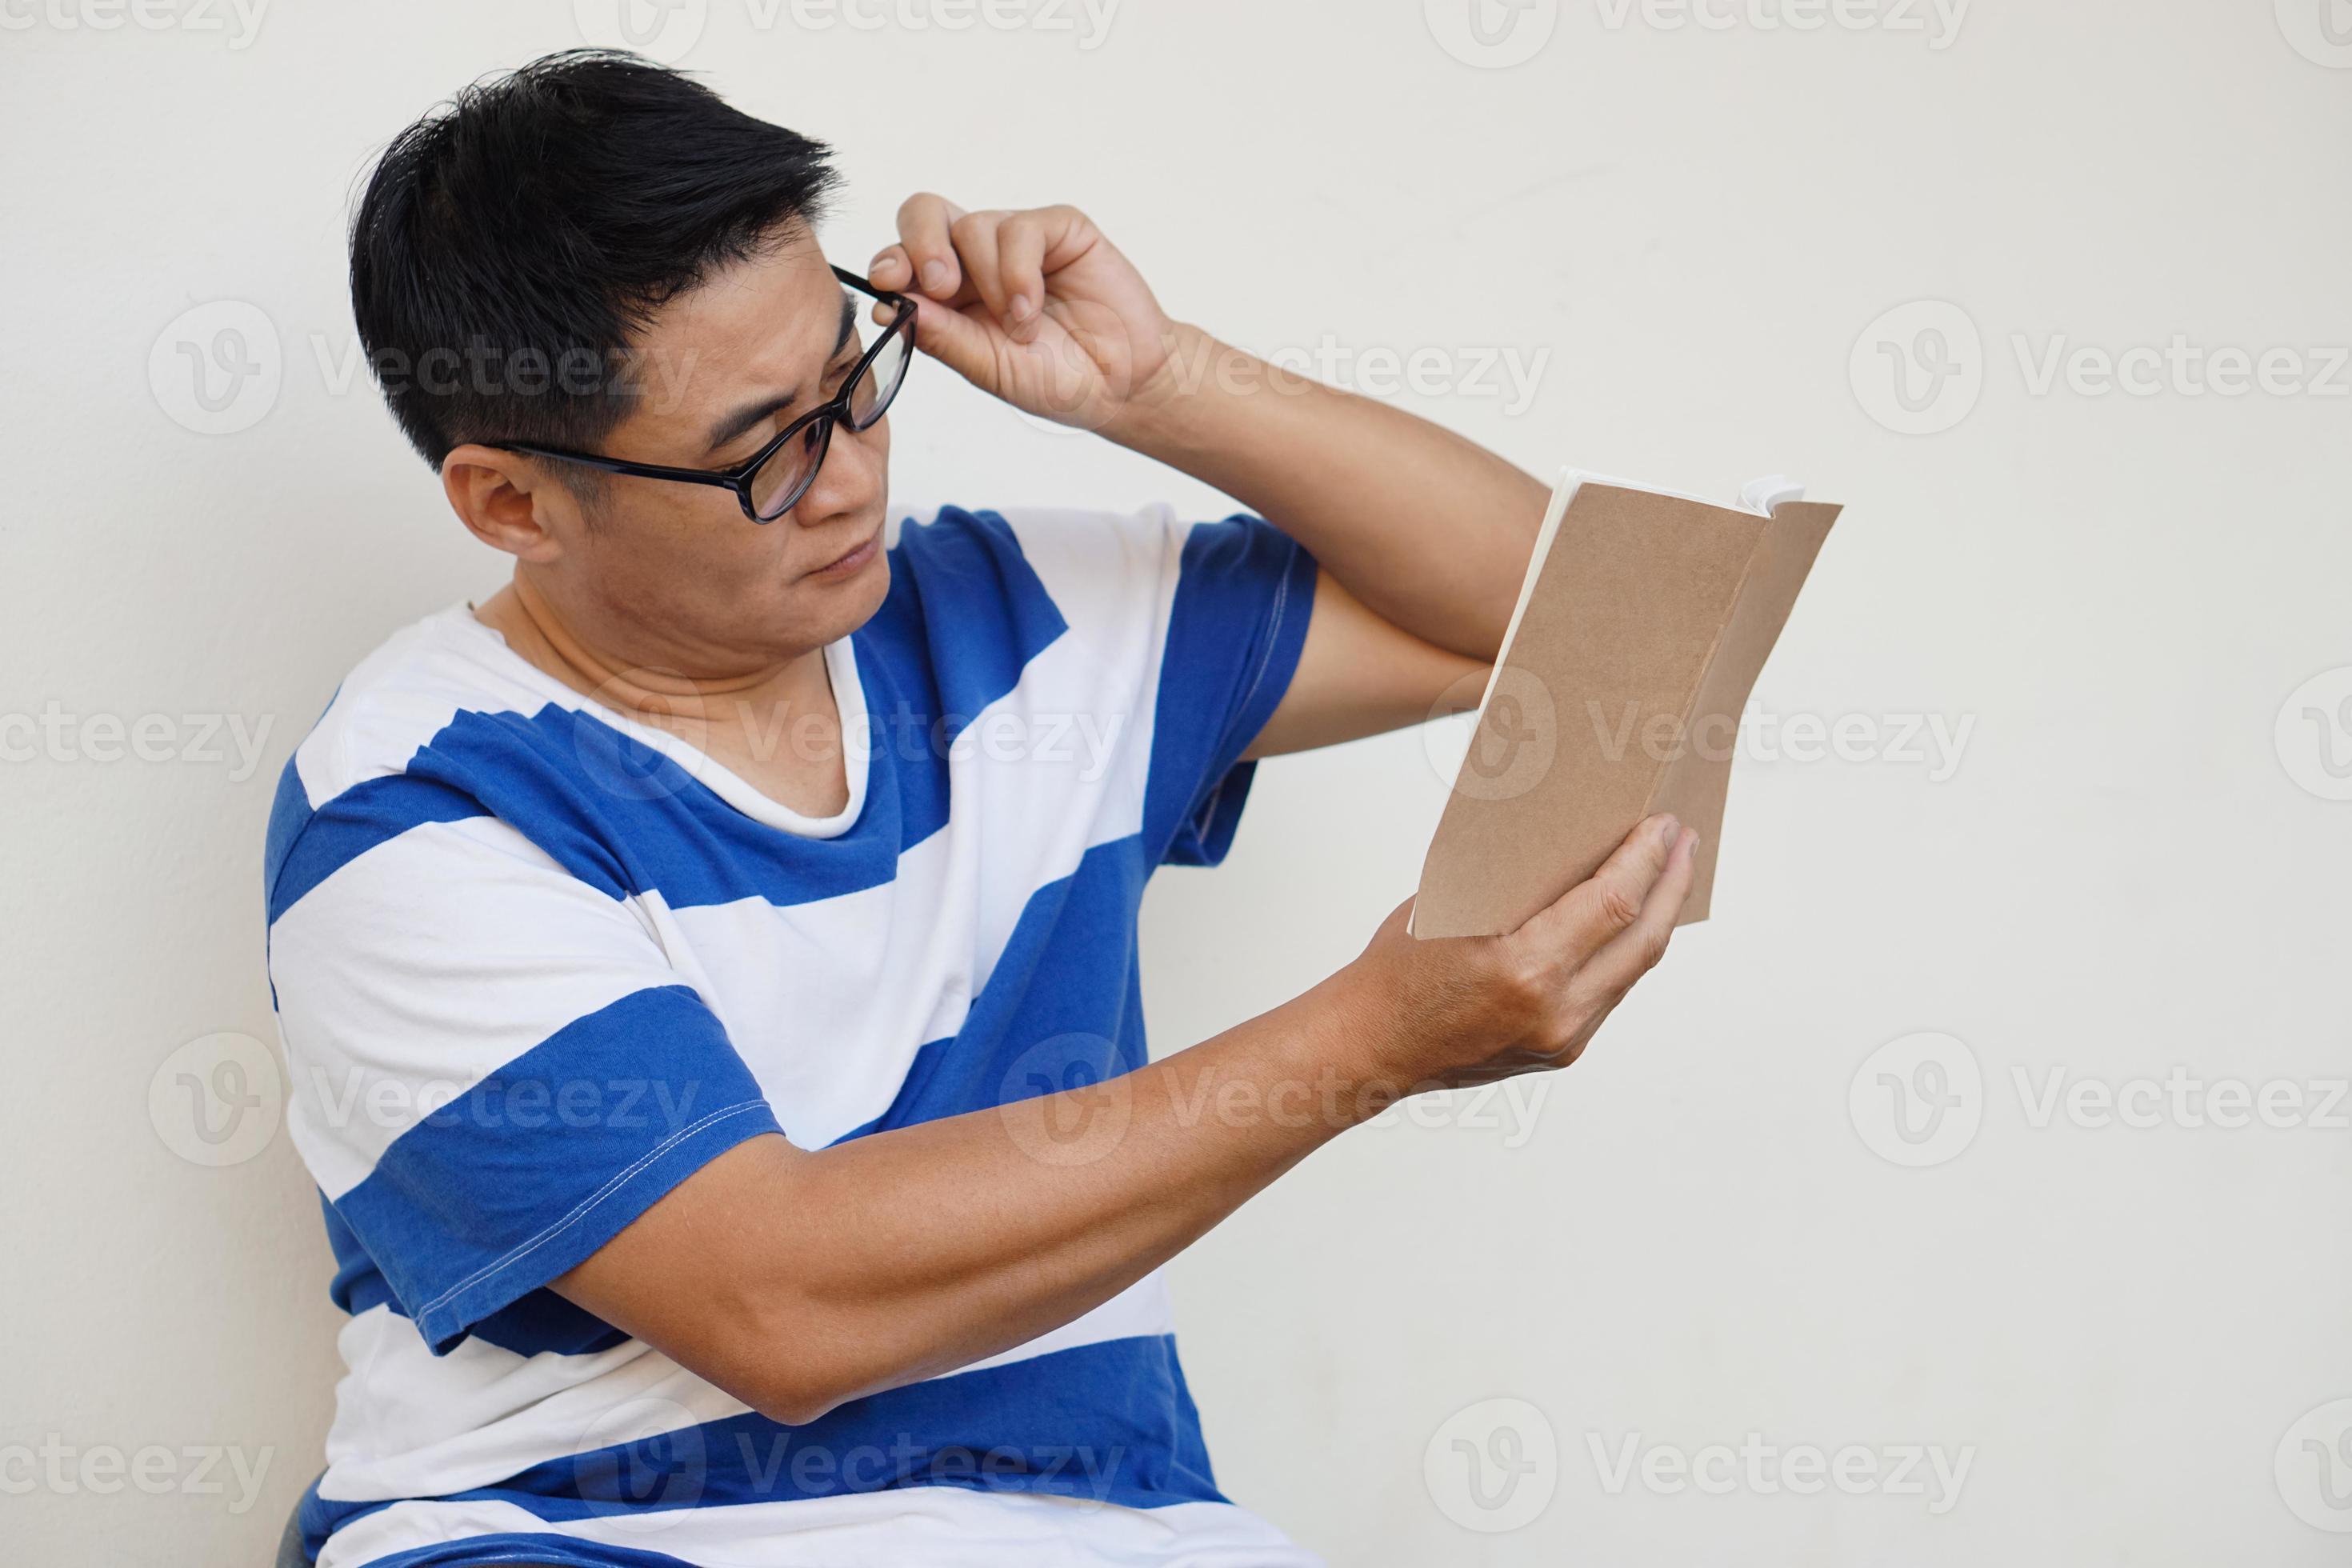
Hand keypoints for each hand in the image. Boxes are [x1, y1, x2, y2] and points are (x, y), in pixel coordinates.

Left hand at [866, 195, 1177, 432]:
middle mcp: (977, 260)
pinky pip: (1021, 228)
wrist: (1125, 385)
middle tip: (941, 285)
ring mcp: (1019, 241)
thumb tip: (887, 305)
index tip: (890, 283)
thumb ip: (941, 335)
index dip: (891, 262)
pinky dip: (1020, 272)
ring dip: (991, 281)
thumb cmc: (1058, 381)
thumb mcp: (988, 368)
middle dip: (922, 244)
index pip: (903, 257)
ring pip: (973, 226)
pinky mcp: (1060, 229)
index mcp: (951, 293)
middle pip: (924, 214)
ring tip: (1020, 325)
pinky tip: (1032, 308)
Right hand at [1342, 813, 1699, 1091]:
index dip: (1647, 860)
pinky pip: (1609, 993)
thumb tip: (1575, 845)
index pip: (1613, 904)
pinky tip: (1631, 925)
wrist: (1370, 1045)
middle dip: (1671, 884)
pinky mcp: (1562, 1052)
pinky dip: (1624, 954)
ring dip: (1656, 920)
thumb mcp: (1454, 906)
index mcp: (1523, 968)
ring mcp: (1563, 1039)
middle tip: (1685, 842)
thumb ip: (1519, 887)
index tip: (1664, 825)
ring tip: (1670, 877)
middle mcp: (1554, 1010)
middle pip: (1642, 940)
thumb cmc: (1398, 967)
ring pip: (1633, 971)